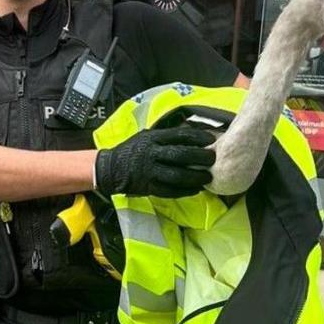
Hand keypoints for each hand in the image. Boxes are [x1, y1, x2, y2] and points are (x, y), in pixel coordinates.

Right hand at [95, 123, 215, 197]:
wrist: (111, 169)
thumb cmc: (132, 150)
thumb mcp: (146, 136)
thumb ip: (165, 135)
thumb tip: (191, 132)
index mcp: (153, 139)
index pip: (180, 135)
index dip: (198, 137)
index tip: (211, 139)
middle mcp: (152, 154)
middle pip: (181, 155)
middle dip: (200, 157)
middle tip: (213, 160)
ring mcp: (150, 172)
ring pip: (177, 175)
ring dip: (195, 177)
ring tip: (207, 178)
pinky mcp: (149, 187)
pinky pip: (170, 191)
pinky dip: (185, 191)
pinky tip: (196, 190)